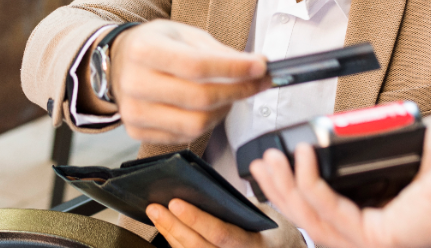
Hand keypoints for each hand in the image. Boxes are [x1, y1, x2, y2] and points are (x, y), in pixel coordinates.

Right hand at [87, 20, 268, 143]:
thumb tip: (256, 67)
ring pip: (195, 124)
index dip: (234, 70)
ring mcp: (134, 111)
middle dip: (238, 92)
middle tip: (256, 83)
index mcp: (145, 50)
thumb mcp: (184, 34)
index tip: (260, 68)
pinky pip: (184, 137)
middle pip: (200, 99)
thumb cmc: (156, 45)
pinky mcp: (137, 131)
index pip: (197, 66)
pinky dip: (205, 123)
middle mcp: (135, 82)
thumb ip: (219, 51)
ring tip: (229, 96)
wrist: (119, 62)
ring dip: (223, 111)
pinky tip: (207, 108)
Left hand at [147, 199, 304, 247]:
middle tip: (155, 206)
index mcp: (254, 245)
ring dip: (169, 234)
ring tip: (155, 213)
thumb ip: (238, 206)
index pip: (221, 234)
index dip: (196, 219)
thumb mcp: (264, 215)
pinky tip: (166, 228)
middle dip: (173, 226)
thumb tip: (204, 189)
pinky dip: (175, 243)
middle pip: (198, 247)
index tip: (175, 202)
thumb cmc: (275, 232)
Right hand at [248, 115, 430, 247]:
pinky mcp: (383, 238)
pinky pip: (333, 212)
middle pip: (312, 222)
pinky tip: (303, 158)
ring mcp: (381, 245)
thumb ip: (369, 145)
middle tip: (261, 165)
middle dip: (280, 192)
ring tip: (271, 160)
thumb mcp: (399, 147)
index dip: (295, 195)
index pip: (327, 217)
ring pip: (315, 221)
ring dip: (287, 188)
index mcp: (385, 224)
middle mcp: (382, 242)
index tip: (277, 168)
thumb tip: (337, 132)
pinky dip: (311, 184)